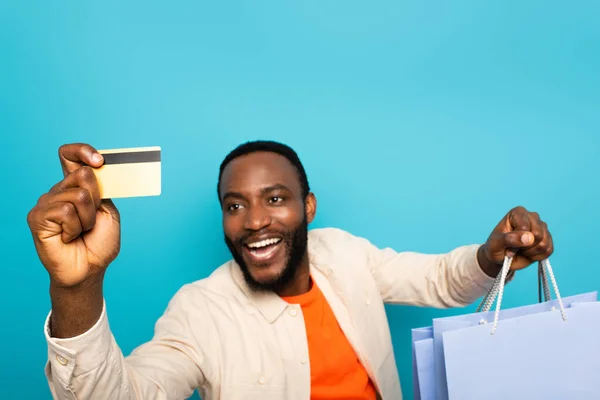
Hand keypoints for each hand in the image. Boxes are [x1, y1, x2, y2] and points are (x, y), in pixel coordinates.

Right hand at [27, 143, 120, 287]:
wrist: (89, 269)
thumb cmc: (99, 243)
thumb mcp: (108, 211)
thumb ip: (101, 189)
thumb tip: (94, 167)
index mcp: (76, 186)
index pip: (70, 155)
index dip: (82, 151)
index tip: (99, 161)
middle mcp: (59, 190)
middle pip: (83, 174)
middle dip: (96, 200)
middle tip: (92, 220)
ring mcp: (46, 202)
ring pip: (78, 195)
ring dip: (87, 218)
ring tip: (80, 231)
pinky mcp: (37, 216)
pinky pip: (65, 211)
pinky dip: (74, 227)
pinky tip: (68, 237)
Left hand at [478, 206, 552, 274]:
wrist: (500, 257)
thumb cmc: (495, 247)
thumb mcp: (496, 243)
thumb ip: (510, 238)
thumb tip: (529, 238)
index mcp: (518, 212)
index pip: (524, 227)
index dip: (516, 240)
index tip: (506, 244)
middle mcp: (532, 217)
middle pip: (537, 234)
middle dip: (524, 246)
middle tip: (514, 247)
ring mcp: (542, 227)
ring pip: (544, 243)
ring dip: (530, 252)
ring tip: (521, 250)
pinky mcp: (548, 239)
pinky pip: (548, 251)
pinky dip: (537, 256)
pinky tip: (528, 253)